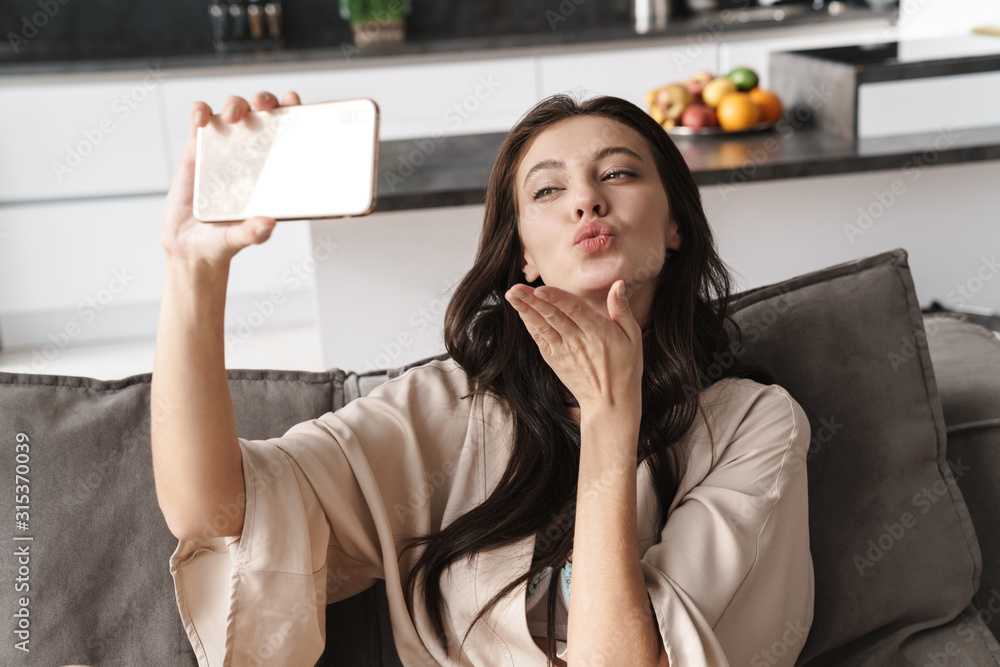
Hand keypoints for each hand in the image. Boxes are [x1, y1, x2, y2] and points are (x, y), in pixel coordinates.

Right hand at [160, 90, 301, 267]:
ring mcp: (223, 149)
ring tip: (232, 116)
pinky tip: (200, 120)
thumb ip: (253, 232)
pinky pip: (199, 122)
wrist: (190, 247)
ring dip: (234, 104)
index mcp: (269, 170)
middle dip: (264, 101)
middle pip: (260, 114)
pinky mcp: (197, 150)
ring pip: (232, 111)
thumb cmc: (224, 239)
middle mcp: (250, 155)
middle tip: (262, 107)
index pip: (286, 133)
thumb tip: (268, 224)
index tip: (294, 102)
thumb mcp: (242, 237)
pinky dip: (199, 112)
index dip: (292, 112)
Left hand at [504, 280, 642, 420]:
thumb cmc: (625, 367)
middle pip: (553, 316)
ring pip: (542, 326)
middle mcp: (578, 341)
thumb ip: (622, 309)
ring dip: (525, 310)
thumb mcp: (633, 337)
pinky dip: (530, 324)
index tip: (540, 289)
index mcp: (599, 331)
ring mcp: (564, 351)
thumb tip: (618, 284)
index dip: (556, 299)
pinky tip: (521, 310)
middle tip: (515, 288)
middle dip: (532, 300)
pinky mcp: (554, 359)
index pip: (574, 310)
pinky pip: (540, 338)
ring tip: (511, 295)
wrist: (610, 402)